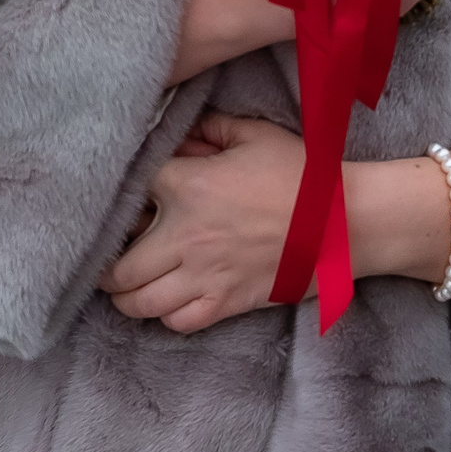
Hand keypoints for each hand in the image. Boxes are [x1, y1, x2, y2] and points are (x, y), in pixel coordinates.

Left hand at [101, 112, 305, 332]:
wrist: (345, 223)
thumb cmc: (302, 176)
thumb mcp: (255, 135)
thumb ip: (210, 128)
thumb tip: (182, 133)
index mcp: (188, 186)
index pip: (127, 194)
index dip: (121, 197)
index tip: (123, 200)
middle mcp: (186, 237)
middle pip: (118, 266)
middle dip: (105, 264)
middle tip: (108, 258)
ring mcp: (204, 276)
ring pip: (138, 303)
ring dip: (127, 295)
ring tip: (128, 285)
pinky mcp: (226, 303)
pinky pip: (177, 323)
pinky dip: (165, 315)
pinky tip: (169, 300)